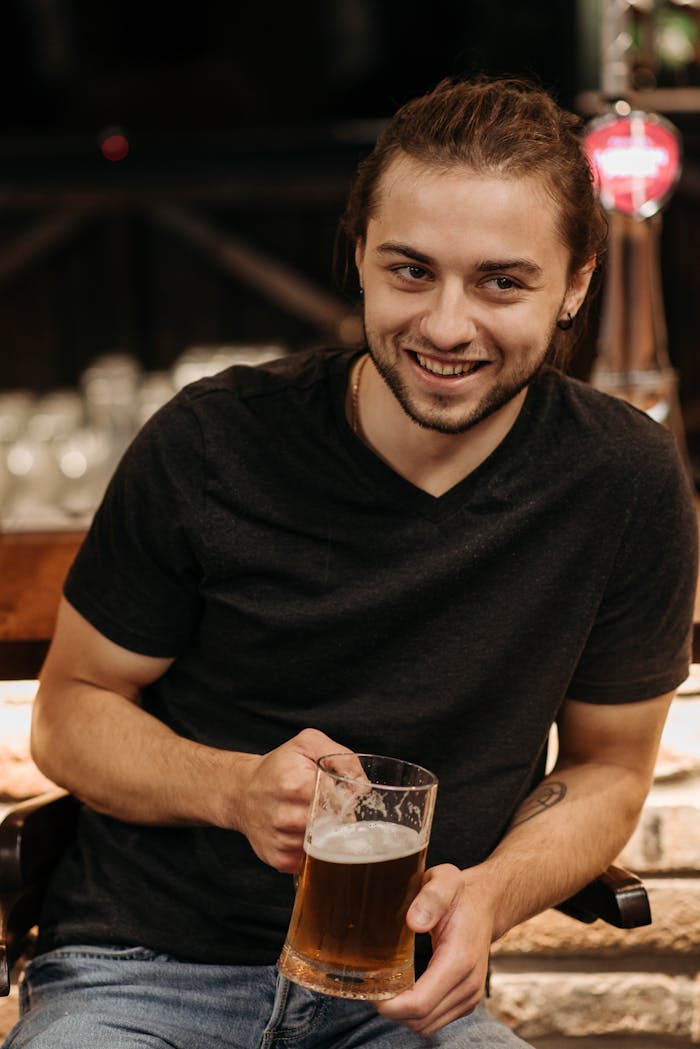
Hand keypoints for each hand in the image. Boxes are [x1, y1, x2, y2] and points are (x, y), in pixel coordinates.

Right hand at [230, 728, 349, 873]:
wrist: (240, 792)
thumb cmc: (278, 767)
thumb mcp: (307, 744)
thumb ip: (341, 757)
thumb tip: (363, 786)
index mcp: (294, 784)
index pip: (338, 801)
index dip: (344, 799)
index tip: (338, 795)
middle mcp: (285, 815)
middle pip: (333, 825)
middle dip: (338, 818)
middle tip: (328, 808)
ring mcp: (280, 840)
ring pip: (324, 845)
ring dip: (326, 835)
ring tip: (313, 818)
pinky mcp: (278, 859)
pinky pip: (310, 860)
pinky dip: (313, 849)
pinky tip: (303, 833)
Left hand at [375, 864, 493, 1035]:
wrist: (485, 904)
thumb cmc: (460, 893)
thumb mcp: (445, 880)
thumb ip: (431, 898)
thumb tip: (414, 922)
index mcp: (460, 960)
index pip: (420, 1003)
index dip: (390, 1004)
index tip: (370, 987)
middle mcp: (468, 985)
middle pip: (420, 1020)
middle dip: (391, 1010)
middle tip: (371, 985)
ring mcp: (469, 997)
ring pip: (426, 1026)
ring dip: (402, 1015)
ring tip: (385, 988)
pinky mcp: (466, 1001)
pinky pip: (435, 1021)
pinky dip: (414, 1014)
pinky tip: (402, 991)